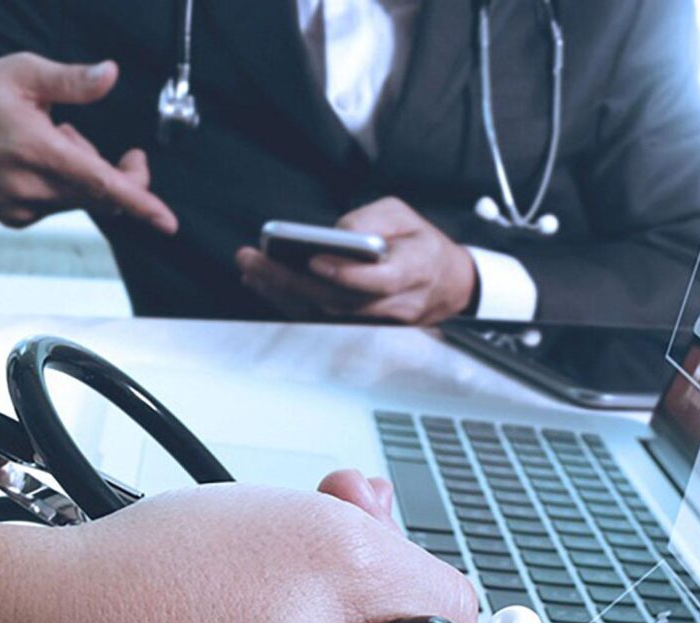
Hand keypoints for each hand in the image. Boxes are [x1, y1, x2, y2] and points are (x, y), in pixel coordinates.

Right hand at [0, 53, 176, 231]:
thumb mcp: (21, 73)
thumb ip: (71, 80)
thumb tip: (110, 74)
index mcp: (39, 151)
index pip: (103, 183)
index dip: (140, 202)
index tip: (168, 221)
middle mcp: (33, 188)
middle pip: (100, 193)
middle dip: (109, 168)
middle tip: (78, 132)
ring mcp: (22, 208)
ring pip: (80, 200)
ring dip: (79, 174)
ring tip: (45, 140)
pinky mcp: (13, 219)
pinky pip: (56, 207)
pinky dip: (57, 186)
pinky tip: (30, 161)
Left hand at [236, 197, 476, 323]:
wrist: (448, 285)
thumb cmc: (423, 245)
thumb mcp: (406, 215)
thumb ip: (372, 219)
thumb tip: (333, 233)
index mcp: (415, 270)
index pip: (381, 281)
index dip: (348, 274)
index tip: (315, 259)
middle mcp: (397, 304)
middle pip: (340, 300)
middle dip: (292, 280)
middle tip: (254, 260)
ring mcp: (379, 323)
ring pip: (326, 314)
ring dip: (283, 292)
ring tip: (250, 268)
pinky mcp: (363, 329)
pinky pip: (322, 320)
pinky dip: (290, 302)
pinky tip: (264, 284)